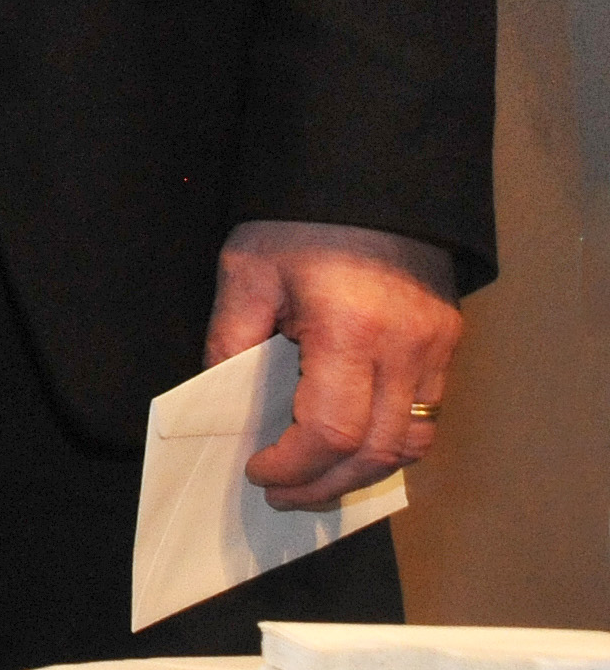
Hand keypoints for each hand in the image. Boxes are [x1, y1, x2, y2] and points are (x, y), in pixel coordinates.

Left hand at [208, 219, 461, 509]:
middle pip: (377, 452)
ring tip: (315, 482)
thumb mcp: (247, 271)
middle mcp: (404, 347)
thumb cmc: (300, 220)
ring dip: (363, 473)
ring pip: (412, 442)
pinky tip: (352, 445)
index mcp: (348, 328)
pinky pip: (428, 414)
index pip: (331, 430)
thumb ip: (232, 339)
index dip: (293, 464)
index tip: (257, 471)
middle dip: (326, 485)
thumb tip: (220, 402)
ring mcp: (436, 348)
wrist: (369, 174)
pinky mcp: (449, 342)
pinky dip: (390, 442)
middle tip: (282, 496)